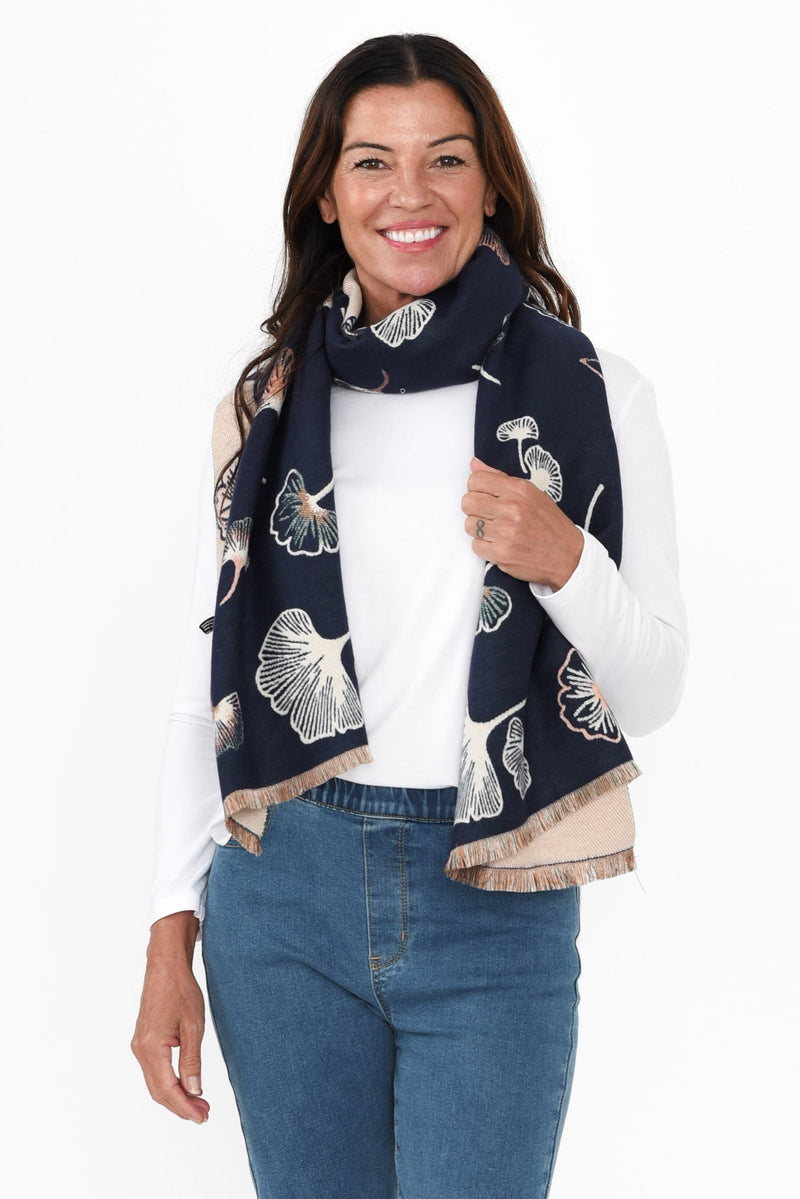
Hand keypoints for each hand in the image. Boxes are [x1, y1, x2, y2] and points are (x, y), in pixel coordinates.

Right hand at [131, 912, 209, 1123]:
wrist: (165, 967)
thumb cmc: (181, 991)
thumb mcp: (194, 1026)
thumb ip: (192, 1061)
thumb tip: (194, 1090)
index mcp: (152, 1047)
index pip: (168, 1089)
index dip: (185, 1107)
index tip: (202, 1116)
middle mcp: (140, 1050)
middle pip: (158, 1091)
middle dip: (181, 1106)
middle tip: (204, 1114)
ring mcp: (139, 1046)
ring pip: (155, 1083)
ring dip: (175, 1096)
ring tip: (199, 1103)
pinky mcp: (143, 1041)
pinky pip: (154, 1071)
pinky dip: (169, 1082)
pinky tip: (185, 1085)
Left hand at [461, 457, 582, 590]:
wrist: (568, 556)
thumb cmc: (549, 523)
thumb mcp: (531, 494)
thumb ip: (500, 479)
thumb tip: (474, 464)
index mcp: (519, 489)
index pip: (476, 480)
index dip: (476, 489)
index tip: (485, 497)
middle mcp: (512, 508)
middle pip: (467, 502)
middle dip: (475, 509)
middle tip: (489, 516)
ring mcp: (506, 532)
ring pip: (468, 525)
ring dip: (479, 530)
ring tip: (497, 531)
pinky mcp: (502, 554)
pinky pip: (475, 546)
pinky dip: (485, 547)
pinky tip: (500, 544)